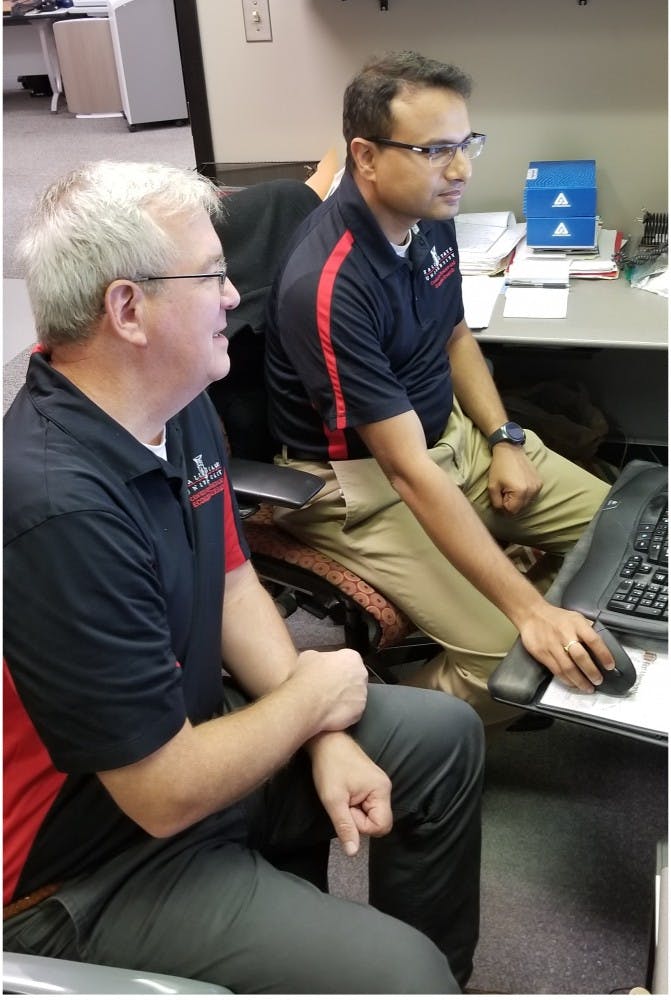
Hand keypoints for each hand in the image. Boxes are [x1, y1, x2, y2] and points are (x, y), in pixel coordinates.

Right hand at [293, 648, 368, 732]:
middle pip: (354, 677)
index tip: (327, 672)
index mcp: (352, 657)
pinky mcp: (359, 712)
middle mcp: (361, 675)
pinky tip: (329, 711)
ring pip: (353, 695)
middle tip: (327, 687)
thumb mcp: (308, 656)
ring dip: (343, 698)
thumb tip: (319, 662)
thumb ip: (321, 657)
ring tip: (326, 701)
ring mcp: (362, 694)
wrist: (307, 702)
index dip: (336, 667)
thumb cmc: (308, 677)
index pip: (348, 660)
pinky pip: (351, 711)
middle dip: (342, 682)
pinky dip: (342, 712)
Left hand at [308, 732, 392, 856]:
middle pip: (378, 821)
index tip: (346, 809)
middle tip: (343, 801)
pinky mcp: (372, 783)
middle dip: (358, 818)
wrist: (326, 741)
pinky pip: (368, 804)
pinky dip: (356, 804)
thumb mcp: (333, 800)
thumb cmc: (329, 767)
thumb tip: (353, 853)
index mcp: (381, 791)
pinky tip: (346, 792)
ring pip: (372, 813)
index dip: (361, 825)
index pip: (381, 826)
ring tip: (344, 795)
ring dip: (356, 811)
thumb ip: (345, 827)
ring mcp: (379, 784)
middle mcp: (385, 788)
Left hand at [488, 445, 541, 514]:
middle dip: (511, 504)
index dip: (503, 507)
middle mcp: (532, 490)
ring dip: (518, 499)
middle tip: (504, 491)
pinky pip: (532, 495)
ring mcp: (537, 486)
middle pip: (520, 508)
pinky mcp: (540, 483)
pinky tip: (518, 484)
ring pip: (526, 503)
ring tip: (511, 487)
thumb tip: (502, 512)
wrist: (510, 450)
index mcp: (520, 492)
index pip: (512, 511)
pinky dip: (525, 493)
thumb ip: (496, 503)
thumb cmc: (499, 467)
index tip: (499, 498)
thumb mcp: (492, 486)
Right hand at [517, 603, 614, 691]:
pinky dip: (567, 680)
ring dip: (580, 680)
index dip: (604, 654)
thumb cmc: (556, 617)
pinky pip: (556, 670)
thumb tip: (602, 642)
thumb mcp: (575, 617)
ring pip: (568, 667)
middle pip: (580, 657)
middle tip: (598, 680)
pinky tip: (573, 683)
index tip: (610, 666)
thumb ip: (587, 629)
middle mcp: (564, 635)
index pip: (593, 640)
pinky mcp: (542, 654)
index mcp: (576, 624)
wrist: (531, 614)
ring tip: (588, 687)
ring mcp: (552, 645)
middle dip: (591, 672)